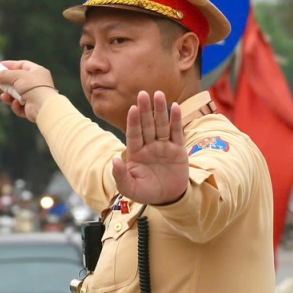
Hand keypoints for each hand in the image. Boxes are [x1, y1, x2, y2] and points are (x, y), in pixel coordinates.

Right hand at [0, 61, 56, 121]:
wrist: (43, 106)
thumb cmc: (34, 87)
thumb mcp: (17, 75)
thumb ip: (4, 75)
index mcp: (37, 71)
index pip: (22, 65)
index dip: (10, 65)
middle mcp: (37, 83)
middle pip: (16, 81)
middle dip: (4, 83)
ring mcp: (34, 96)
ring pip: (16, 95)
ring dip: (8, 96)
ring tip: (3, 97)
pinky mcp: (31, 108)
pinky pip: (19, 106)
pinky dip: (16, 105)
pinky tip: (16, 104)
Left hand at [111, 91, 188, 205]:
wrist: (168, 198)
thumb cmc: (146, 192)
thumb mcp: (130, 188)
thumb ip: (121, 175)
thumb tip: (114, 160)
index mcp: (135, 153)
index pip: (133, 134)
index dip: (133, 122)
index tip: (132, 108)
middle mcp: (149, 146)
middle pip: (147, 125)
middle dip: (145, 110)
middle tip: (143, 93)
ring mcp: (163, 146)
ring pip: (161, 125)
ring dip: (160, 110)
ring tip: (158, 94)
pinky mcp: (177, 149)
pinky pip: (176, 132)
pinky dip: (176, 120)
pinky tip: (175, 107)